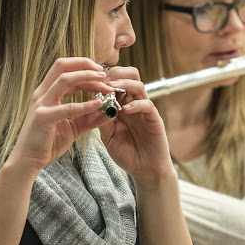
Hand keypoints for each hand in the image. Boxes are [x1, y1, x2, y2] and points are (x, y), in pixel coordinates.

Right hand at [9, 58, 114, 173]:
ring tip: (104, 84)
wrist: (28, 161)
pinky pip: (67, 107)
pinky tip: (97, 105)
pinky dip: (84, 105)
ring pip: (64, 80)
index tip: (101, 73)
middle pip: (62, 66)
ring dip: (87, 78)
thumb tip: (109, 112)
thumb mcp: (72, 127)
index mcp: (47, 92)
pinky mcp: (43, 117)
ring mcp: (41, 104)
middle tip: (104, 72)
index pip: (65, 69)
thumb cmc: (47, 142)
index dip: (84, 67)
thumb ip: (88, 118)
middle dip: (85, 64)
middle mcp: (42, 94)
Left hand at [99, 66, 173, 181]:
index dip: (103, 77)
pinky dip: (135, 104)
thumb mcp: (107, 135)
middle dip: (115, 74)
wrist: (144, 169)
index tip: (90, 79)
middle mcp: (133, 102)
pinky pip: (147, 104)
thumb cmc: (126, 152)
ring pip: (138, 85)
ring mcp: (144, 109)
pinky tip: (125, 110)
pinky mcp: (154, 118)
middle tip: (103, 81)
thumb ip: (101, 119)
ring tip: (111, 88)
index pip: (115, 80)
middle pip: (129, 75)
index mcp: (121, 103)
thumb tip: (91, 102)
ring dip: (124, 84)